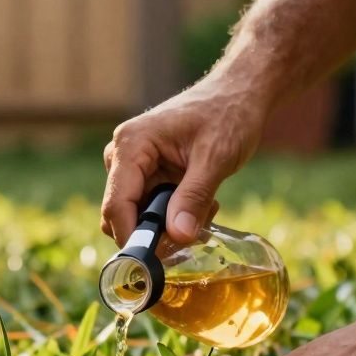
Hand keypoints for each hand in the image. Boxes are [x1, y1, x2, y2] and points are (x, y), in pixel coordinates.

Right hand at [101, 77, 267, 245]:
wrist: (238, 94)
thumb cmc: (227, 115)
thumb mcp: (215, 158)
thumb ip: (194, 198)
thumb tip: (177, 238)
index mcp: (131, 145)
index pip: (116, 204)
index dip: (133, 237)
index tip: (158, 261)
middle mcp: (122, 155)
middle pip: (120, 214)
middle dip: (155, 232)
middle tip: (194, 229)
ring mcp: (132, 166)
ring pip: (137, 216)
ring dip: (168, 224)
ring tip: (204, 207)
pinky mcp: (145, 173)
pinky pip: (150, 208)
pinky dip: (174, 214)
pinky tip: (201, 200)